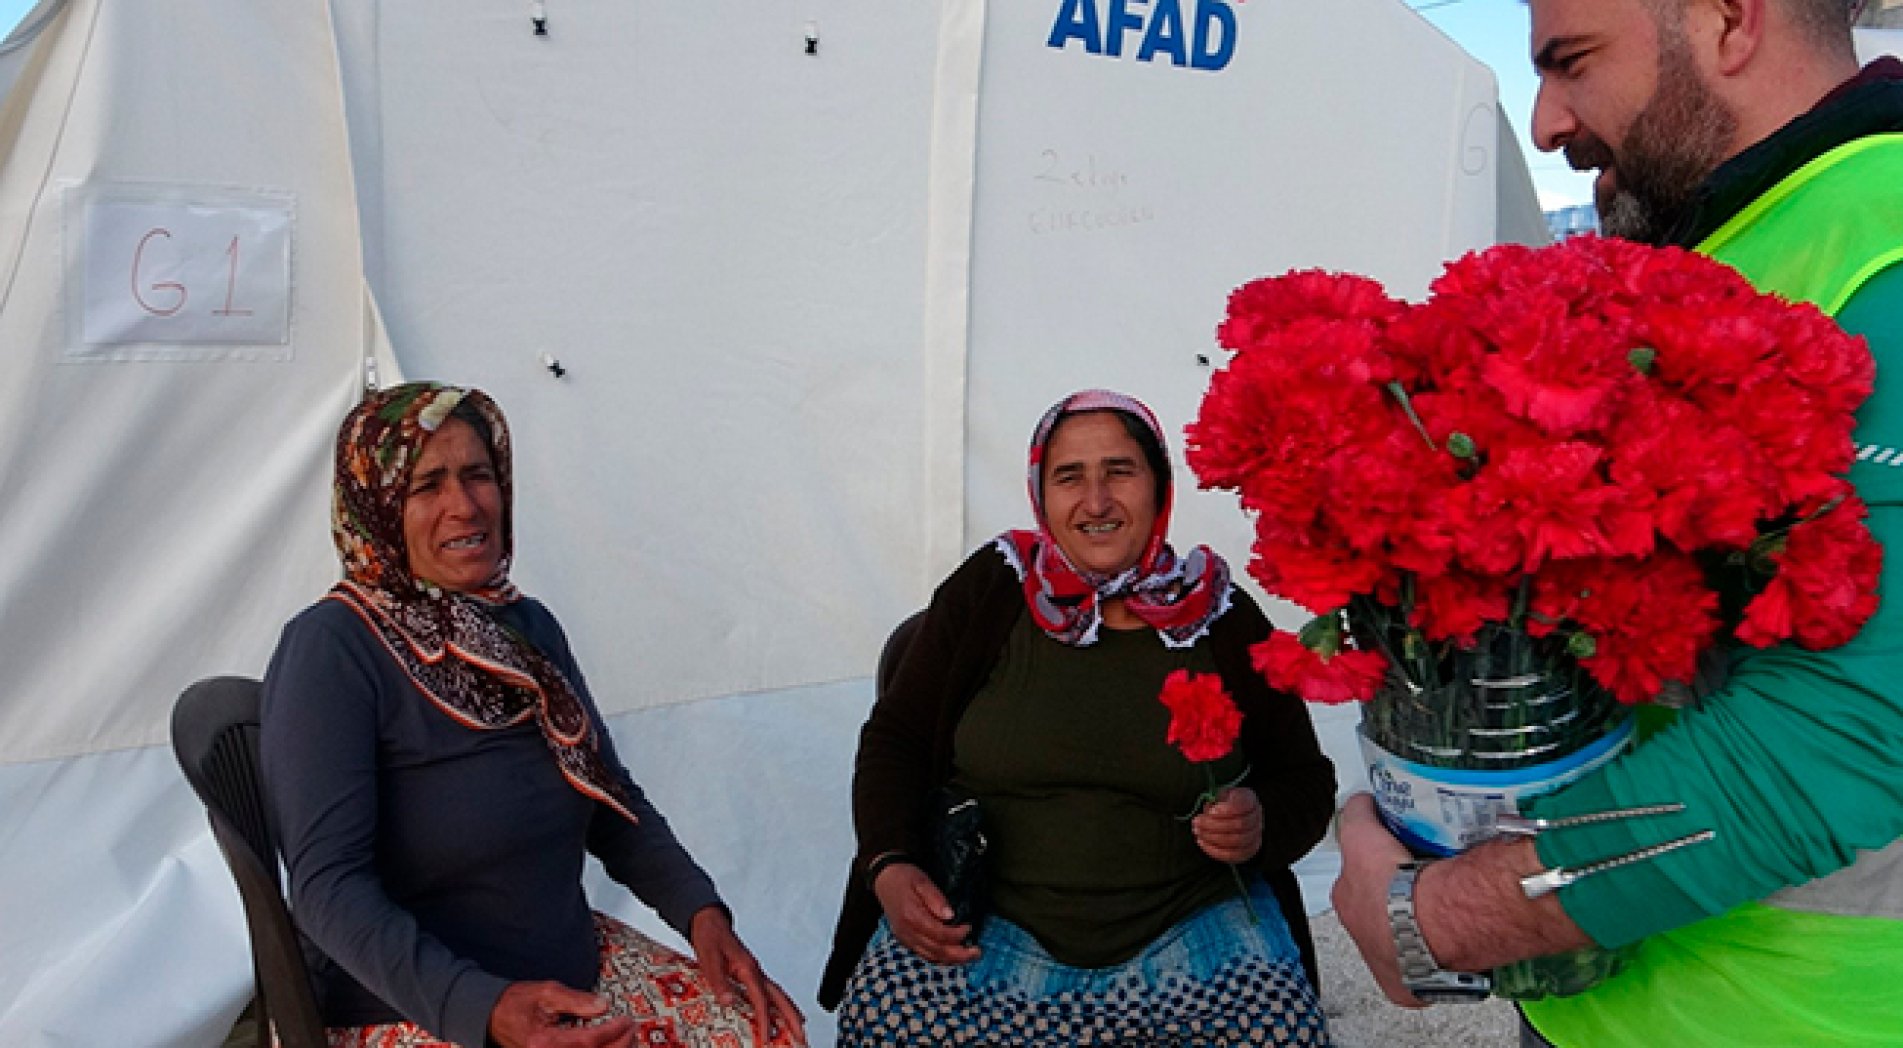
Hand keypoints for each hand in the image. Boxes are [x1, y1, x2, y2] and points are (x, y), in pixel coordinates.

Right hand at [487, 981, 634, 1047]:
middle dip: (618, 1045)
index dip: (611, 1032)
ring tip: (626, 1038)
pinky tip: (609, 1045)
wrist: (492, 1017)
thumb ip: (575, 999)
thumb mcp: (546, 992)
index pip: (587, 1041)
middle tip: (631, 1029)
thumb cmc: (516, 1003)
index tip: (626, 1021)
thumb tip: (602, 1005)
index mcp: (543, 1041)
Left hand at [688, 906, 805, 1045]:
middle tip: (802, 1036)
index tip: (767, 1037)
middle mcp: (756, 971)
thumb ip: (720, 981)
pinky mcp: (751, 973)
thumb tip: (728, 1001)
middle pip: (780, 997)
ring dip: (790, 1012)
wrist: (709, 922)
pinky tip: (779, 1012)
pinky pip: (770, 992)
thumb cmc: (710, 938)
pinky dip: (779, 1004)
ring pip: (778, 994)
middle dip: (793, 1018)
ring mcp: (755, 972)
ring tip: (799, 1028)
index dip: (765, 1020)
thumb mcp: (709, 960)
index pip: (761, 999)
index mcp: (748, 968)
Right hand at [870, 861, 980, 964]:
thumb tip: (951, 916)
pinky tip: (951, 955)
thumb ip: (936, 898)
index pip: (939, 934)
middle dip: (959, 955)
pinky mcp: (904, 939)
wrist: (884, 879)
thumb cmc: (905, 877)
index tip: (969, 928)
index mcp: (912, 916)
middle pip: (936, 950)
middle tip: (977, 953)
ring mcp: (904, 938)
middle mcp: (907, 932)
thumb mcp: (922, 881)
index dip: (957, 935)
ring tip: (969, 957)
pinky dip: (939, 957)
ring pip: (931, 956)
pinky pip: (923, 954)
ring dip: (951, 959)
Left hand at [1192, 786, 1262, 863]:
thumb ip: (1215, 799)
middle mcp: (1256, 817)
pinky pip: (1233, 855)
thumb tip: (1209, 811)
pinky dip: (1215, 850)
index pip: (1243, 805)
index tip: (1210, 810)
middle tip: (1197, 822)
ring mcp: (1255, 835)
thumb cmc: (1223, 802)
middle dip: (1214, 825)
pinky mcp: (1248, 851)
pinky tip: (1202, 843)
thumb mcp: (1219, 794)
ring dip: (1213, 837)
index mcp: (1249, 799)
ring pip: (1237, 841)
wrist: (1232, 814)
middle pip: (1240, 824)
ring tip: (1198, 832)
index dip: (1226, 809)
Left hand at [1330, 793, 1426, 1007]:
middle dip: (1399, 897)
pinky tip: (1456, 935)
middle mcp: (1363, 936)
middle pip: (1381, 910)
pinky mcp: (1412, 985)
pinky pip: (1429, 966)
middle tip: (1428, 879)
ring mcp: (1387, 963)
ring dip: (1422, 923)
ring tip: (1447, 903)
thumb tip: (1362, 800)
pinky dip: (1441, 953)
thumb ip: (1358, 813)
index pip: (1357, 881)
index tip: (1399, 860)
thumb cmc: (1396, 886)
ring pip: (1405, 937)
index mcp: (1347, 901)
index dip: (1378, 867)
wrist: (1436, 926)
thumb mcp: (1361, 834)